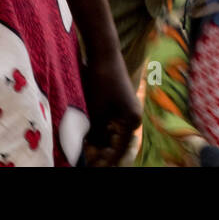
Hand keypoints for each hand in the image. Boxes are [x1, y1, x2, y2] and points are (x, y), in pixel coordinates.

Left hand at [79, 52, 141, 166]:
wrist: (104, 52)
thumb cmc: (102, 80)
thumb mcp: (96, 110)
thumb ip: (94, 132)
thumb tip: (88, 150)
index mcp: (132, 119)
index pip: (119, 148)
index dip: (107, 160)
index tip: (95, 167)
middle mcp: (133, 115)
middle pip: (117, 141)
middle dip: (103, 152)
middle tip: (89, 161)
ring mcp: (126, 108)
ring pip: (112, 131)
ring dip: (100, 141)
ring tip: (85, 150)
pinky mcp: (118, 102)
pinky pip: (110, 122)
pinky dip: (99, 129)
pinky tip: (87, 134)